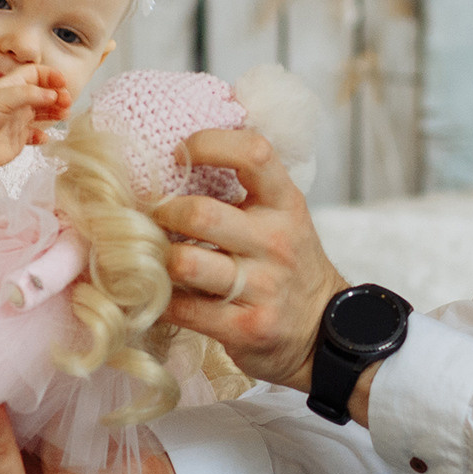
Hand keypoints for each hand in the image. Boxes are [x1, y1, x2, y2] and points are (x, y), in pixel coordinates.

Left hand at [0, 65, 70, 168]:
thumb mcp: (2, 99)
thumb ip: (30, 94)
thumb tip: (53, 94)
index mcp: (10, 86)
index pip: (35, 74)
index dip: (50, 76)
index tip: (62, 83)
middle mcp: (15, 102)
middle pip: (43, 93)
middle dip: (57, 95)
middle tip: (66, 102)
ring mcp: (17, 120)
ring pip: (43, 112)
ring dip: (55, 112)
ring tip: (63, 115)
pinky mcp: (17, 139)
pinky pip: (35, 135)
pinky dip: (43, 136)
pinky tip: (45, 137)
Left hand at [156, 128, 345, 391]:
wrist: (322, 330)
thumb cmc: (286, 262)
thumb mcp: (281, 213)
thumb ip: (243, 183)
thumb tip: (180, 146)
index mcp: (285, 203)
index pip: (252, 154)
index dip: (208, 144)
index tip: (179, 154)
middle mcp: (276, 242)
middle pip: (200, 214)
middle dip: (163, 212)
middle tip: (150, 216)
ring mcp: (262, 287)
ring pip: (185, 263)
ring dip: (157, 257)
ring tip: (152, 254)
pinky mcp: (244, 327)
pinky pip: (182, 308)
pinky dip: (159, 299)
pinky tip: (159, 292)